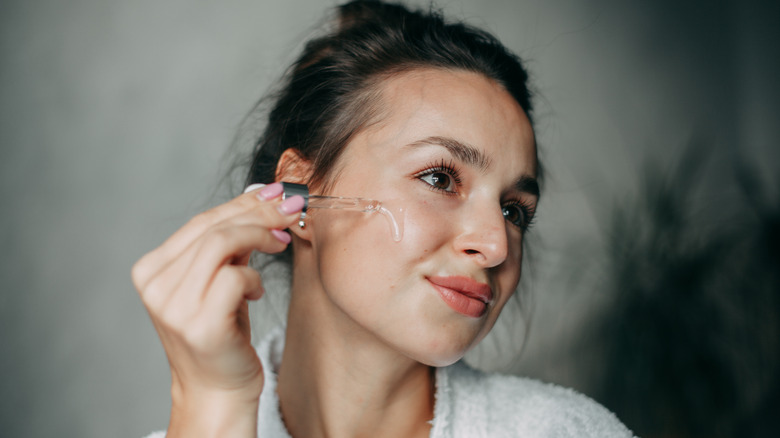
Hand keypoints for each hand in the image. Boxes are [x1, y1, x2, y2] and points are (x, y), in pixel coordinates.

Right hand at [132, 182, 302, 435]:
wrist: (217, 391)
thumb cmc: (222, 333)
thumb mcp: (219, 280)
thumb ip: (231, 242)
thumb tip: (264, 194)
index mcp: (152, 269)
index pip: (202, 221)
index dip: (243, 203)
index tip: (277, 194)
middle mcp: (156, 285)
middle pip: (212, 227)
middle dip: (260, 212)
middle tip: (293, 209)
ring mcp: (173, 306)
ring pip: (222, 243)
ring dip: (260, 236)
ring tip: (280, 243)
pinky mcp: (199, 325)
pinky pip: (234, 277)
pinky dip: (254, 278)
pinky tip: (256, 292)